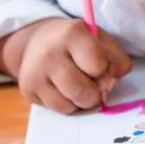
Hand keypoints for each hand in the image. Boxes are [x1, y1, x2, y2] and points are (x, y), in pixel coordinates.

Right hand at [0, 18, 132, 113]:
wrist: (39, 41)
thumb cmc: (77, 42)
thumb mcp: (101, 39)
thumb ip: (116, 59)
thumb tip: (112, 84)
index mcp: (71, 34)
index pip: (97, 66)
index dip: (104, 69)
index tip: (99, 64)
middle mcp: (49, 53)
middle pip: (82, 91)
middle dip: (95, 92)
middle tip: (93, 82)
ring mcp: (35, 73)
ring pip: (69, 105)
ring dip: (81, 101)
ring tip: (79, 84)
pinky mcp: (28, 90)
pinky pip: (57, 109)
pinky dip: (67, 104)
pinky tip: (64, 89)